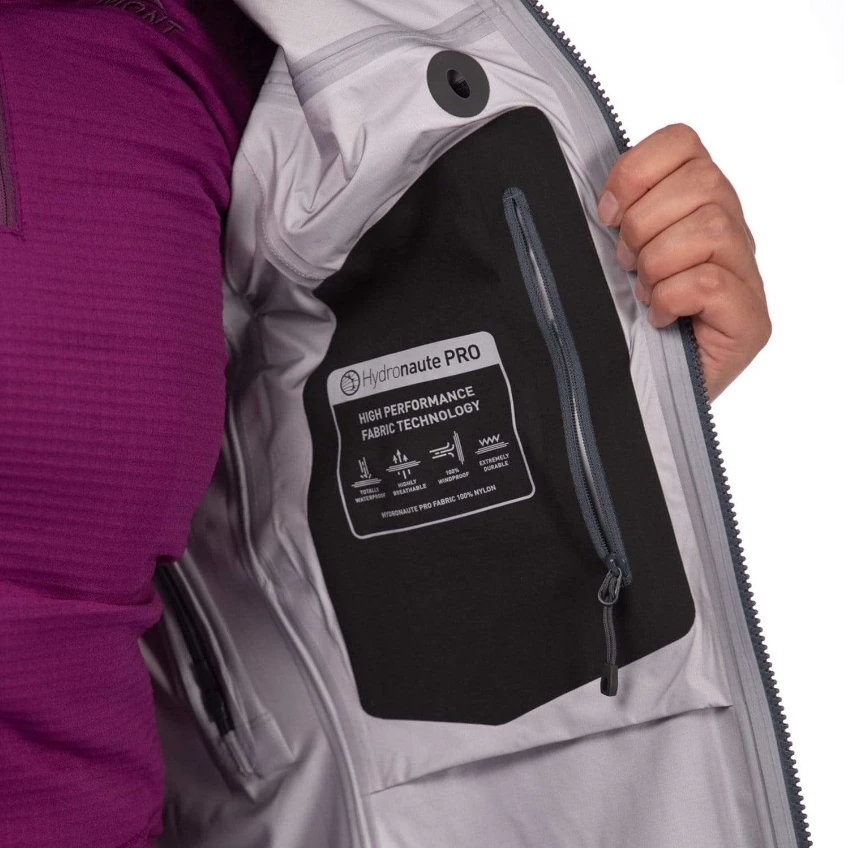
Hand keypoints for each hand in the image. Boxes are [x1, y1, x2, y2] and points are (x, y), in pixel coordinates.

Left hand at [597, 123, 769, 399]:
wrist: (636, 396)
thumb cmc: (621, 326)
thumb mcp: (607, 260)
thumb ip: (614, 217)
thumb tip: (593, 194)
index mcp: (698, 206)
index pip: (684, 143)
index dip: (636, 170)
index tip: (605, 213)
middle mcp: (731, 234)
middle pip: (703, 181)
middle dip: (644, 223)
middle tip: (625, 264)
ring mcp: (747, 277)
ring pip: (711, 228)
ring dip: (658, 262)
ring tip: (644, 293)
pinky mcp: (750, 321)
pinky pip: (711, 282)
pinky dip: (671, 297)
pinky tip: (659, 317)